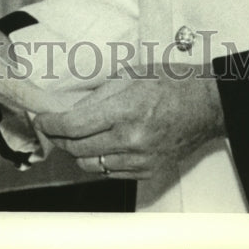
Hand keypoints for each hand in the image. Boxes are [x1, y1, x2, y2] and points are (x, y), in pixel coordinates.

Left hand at [34, 64, 225, 179]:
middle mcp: (131, 139)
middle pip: (77, 149)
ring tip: (79, 135)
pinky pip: (110, 173)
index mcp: (126, 110)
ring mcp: (139, 159)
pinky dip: (99, 160)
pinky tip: (102, 144)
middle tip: (54, 126)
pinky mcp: (147, 171)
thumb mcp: (130, 75)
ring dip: (78, 151)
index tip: (42, 120)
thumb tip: (71, 110)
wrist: (206, 105)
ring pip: (90, 165)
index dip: (51, 124)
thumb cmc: (171, 82)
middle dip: (60, 137)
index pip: (74, 125)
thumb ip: (98, 95)